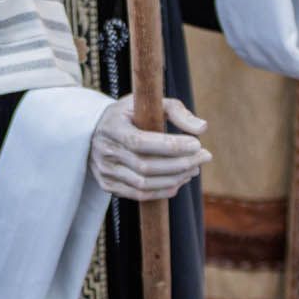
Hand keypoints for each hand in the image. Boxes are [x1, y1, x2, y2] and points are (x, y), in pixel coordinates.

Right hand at [91, 96, 209, 201]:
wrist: (94, 131)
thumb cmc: (127, 115)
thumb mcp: (146, 103)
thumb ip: (175, 111)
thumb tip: (202, 128)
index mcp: (112, 127)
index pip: (140, 142)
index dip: (170, 146)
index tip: (196, 144)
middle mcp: (105, 152)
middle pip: (145, 166)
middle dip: (180, 163)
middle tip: (204, 156)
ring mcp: (105, 171)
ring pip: (144, 183)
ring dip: (175, 178)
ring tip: (195, 168)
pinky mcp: (108, 185)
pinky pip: (139, 194)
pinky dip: (163, 191)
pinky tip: (180, 181)